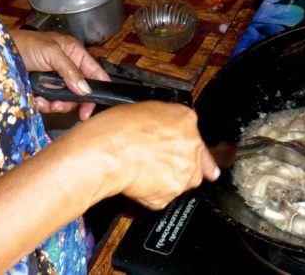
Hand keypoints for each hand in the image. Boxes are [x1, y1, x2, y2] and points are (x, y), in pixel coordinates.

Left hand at [12, 29, 110, 119]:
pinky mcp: (43, 89)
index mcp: (74, 53)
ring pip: (65, 100)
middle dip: (71, 101)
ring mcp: (54, 80)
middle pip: (81, 91)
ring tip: (46, 102)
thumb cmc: (25, 44)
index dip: (99, 88)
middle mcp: (67, 67)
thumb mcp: (51, 53)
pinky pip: (50, 103)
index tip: (94, 105)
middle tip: (61, 107)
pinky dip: (45, 104)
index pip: (95, 72)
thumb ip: (70, 71)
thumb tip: (86, 90)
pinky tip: (37, 100)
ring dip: (57, 104)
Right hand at [80, 101, 220, 210]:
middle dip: (179, 164)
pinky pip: (164, 197)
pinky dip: (152, 194)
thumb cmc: (118, 129)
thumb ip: (164, 120)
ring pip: (182, 181)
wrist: (108, 151)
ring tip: (144, 170)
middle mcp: (191, 146)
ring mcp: (183, 172)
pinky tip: (139, 181)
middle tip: (156, 161)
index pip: (196, 134)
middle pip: (195, 161)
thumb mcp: (145, 109)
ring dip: (167, 179)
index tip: (186, 152)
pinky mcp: (171, 194)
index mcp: (185, 119)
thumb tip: (163, 127)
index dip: (186, 145)